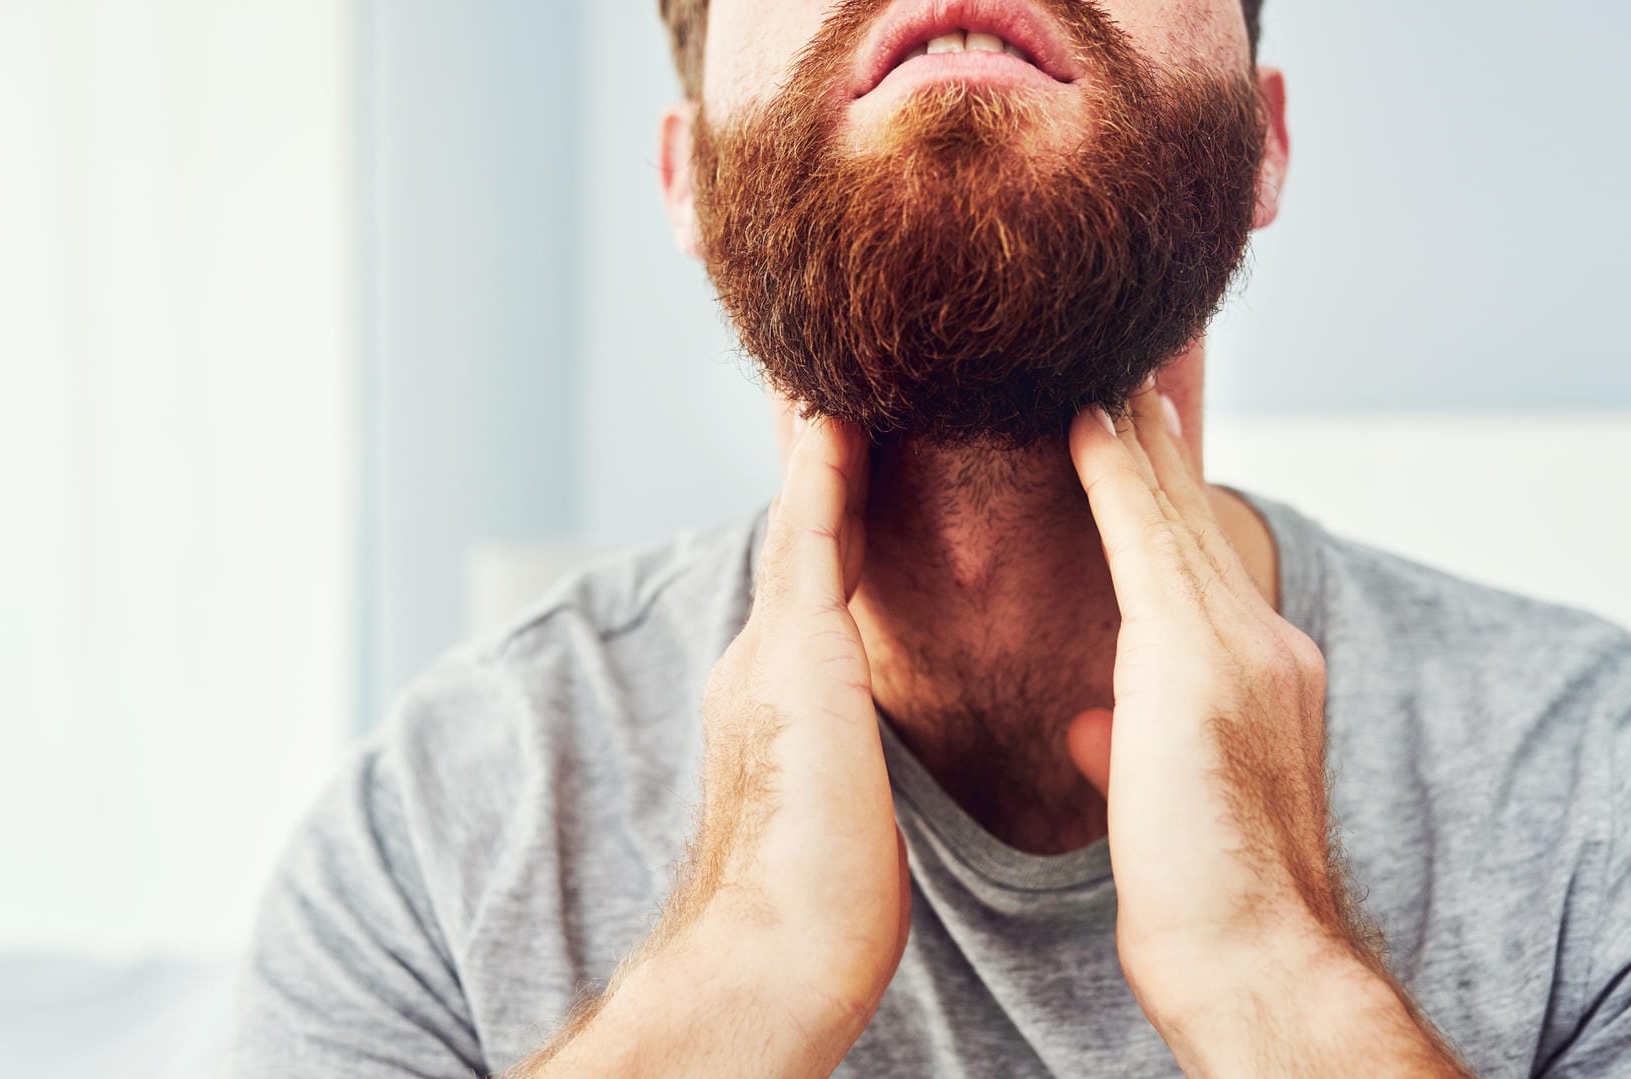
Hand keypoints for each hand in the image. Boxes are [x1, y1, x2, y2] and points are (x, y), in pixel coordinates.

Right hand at [679, 410, 909, 1024]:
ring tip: (844, 364)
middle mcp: (764, 662)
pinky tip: (840, 412)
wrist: (771, 966)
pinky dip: (823, 473)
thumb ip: (851, 768)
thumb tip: (866, 769)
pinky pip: (811, 539)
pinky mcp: (794, 661)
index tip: (856, 442)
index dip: (835, 510)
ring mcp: (770, 656)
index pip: (818, 582)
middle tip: (836, 371)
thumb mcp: (848, 818)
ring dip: (823, 443)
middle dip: (819, 456)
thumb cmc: (822, 917)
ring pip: (802, 520)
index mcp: (787, 700)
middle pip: (802, 532)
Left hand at [1064, 380, 1465, 1074]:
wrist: (1254, 959)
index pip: (1198, 568)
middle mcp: (1264, 648)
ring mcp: (1241, 649)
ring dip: (1136, 438)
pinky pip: (1146, 541)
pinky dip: (1116, 474)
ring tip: (1102, 368)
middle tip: (1130, 372)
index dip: (1167, 502)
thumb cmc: (1205, 902)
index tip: (1139, 442)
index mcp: (1259, 680)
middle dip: (1160, 448)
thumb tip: (1099, 726)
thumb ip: (1136, 744)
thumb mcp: (1161, 803)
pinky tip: (1085, 418)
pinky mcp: (1199, 661)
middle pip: (1196, 522)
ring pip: (1175, 514)